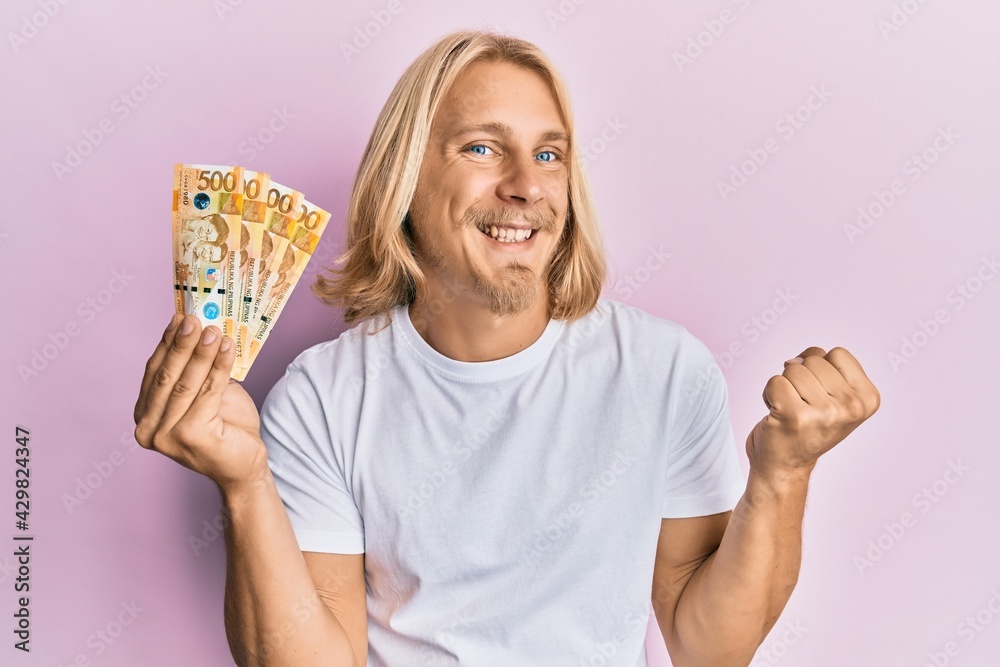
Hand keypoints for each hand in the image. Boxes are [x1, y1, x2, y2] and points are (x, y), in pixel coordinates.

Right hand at [133, 313, 268, 493]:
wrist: (244, 465)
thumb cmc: (225, 428)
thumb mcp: (204, 393)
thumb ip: (194, 370)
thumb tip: (197, 328)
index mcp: (144, 417)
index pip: (154, 372)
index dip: (167, 343)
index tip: (180, 316)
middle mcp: (147, 429)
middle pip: (167, 376)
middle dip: (183, 343)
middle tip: (196, 319)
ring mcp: (166, 436)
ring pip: (186, 383)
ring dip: (202, 352)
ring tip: (214, 330)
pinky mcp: (190, 437)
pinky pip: (207, 392)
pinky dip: (218, 366)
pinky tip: (227, 348)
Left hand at [745, 347, 879, 480]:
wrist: (785, 465)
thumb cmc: (807, 426)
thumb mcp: (834, 396)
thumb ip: (827, 366)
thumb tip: (797, 358)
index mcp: (868, 399)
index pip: (838, 353)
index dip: (821, 368)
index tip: (820, 393)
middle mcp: (851, 407)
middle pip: (814, 359)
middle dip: (801, 377)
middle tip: (802, 404)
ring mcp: (824, 413)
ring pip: (793, 368)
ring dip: (785, 386)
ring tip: (790, 409)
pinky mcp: (795, 417)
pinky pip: (774, 381)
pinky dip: (768, 394)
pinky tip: (777, 414)